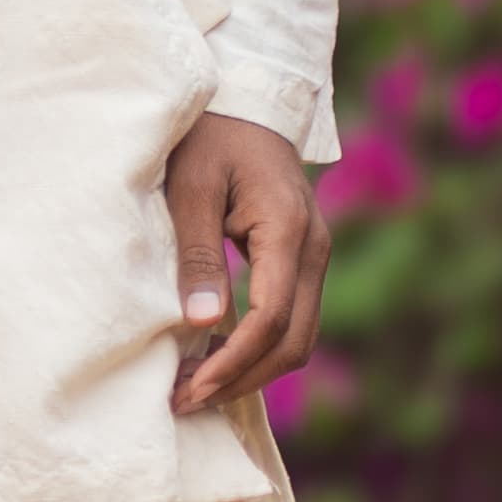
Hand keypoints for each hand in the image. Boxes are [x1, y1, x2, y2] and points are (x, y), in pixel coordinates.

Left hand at [164, 111, 327, 416]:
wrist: (244, 99)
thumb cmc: (210, 136)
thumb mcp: (191, 187)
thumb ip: (198, 254)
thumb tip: (203, 324)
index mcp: (289, 230)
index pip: (271, 319)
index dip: (232, 363)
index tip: (190, 390)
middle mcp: (314, 248)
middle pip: (294, 341)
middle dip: (243, 379)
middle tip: (187, 402)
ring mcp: (314, 255)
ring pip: (299, 336)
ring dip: (253, 370)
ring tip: (197, 389)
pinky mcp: (301, 259)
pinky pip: (292, 318)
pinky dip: (260, 348)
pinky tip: (217, 359)